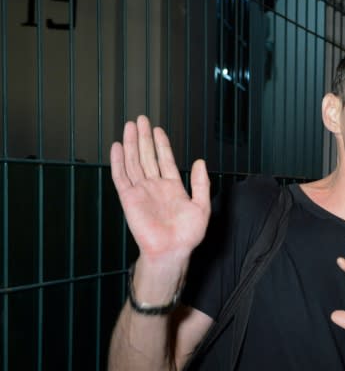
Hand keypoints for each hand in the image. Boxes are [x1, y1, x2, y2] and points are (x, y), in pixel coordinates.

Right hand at [110, 116, 210, 262]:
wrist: (171, 251)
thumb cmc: (187, 234)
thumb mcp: (202, 206)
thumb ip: (200, 183)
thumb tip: (200, 161)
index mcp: (172, 187)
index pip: (165, 160)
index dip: (161, 144)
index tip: (157, 129)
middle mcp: (155, 186)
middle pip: (147, 156)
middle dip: (144, 138)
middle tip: (141, 119)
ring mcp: (141, 191)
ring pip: (134, 162)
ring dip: (131, 144)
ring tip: (129, 126)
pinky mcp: (129, 198)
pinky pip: (121, 177)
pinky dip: (118, 162)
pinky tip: (117, 147)